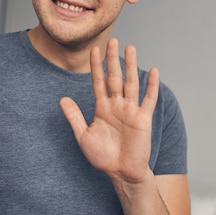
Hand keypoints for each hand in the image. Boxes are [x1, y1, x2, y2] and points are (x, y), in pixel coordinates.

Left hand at [60, 38, 159, 184]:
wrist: (122, 174)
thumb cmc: (103, 157)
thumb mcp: (83, 136)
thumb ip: (74, 117)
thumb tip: (62, 99)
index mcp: (102, 108)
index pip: (98, 82)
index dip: (96, 66)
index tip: (93, 50)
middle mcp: (117, 105)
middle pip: (114, 77)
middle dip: (112, 60)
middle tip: (112, 40)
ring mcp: (131, 111)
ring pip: (130, 83)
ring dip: (131, 66)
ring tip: (131, 48)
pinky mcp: (143, 119)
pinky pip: (148, 100)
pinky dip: (151, 86)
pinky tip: (153, 71)